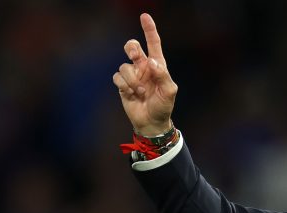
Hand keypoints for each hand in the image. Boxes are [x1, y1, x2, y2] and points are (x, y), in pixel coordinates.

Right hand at [112, 13, 177, 135]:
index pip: (153, 43)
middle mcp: (143, 67)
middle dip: (132, 49)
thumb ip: (163, 75)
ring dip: (133, 80)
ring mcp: (132, 75)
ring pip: (124, 66)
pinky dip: (125, 86)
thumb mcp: (169, 91)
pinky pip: (117, 77)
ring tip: (141, 92)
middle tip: (135, 57)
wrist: (151, 122)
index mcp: (157, 65)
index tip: (145, 16)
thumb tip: (151, 62)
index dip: (149, 29)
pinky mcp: (122, 84)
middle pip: (132, 46)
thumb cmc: (163, 106)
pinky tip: (132, 94)